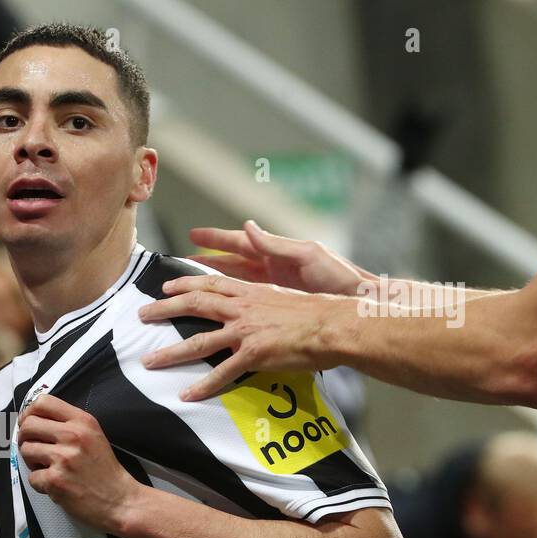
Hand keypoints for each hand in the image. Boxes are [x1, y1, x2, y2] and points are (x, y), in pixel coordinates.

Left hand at [16, 395, 138, 531]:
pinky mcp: (55, 480)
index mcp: (82, 421)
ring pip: (26, 450)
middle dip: (26, 438)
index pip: (43, 402)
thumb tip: (33, 420)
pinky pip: (31, 477)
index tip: (29, 423)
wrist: (119, 500)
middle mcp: (72, 436)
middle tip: (34, 448)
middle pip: (28, 425)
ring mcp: (63, 458)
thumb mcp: (93, 435)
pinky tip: (54, 484)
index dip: (29, 413)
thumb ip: (68, 424)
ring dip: (31, 461)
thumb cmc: (104, 470)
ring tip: (47, 468)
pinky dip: (40, 483)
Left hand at [137, 273, 355, 400]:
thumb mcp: (286, 296)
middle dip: (164, 309)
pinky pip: (222, 373)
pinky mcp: (253, 354)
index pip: (210, 284)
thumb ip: (265, 299)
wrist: (334, 325)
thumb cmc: (318, 313)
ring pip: (198, 341)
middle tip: (141, 315)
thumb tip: (258, 305)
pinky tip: (186, 395)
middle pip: (194, 304)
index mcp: (250, 292)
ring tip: (149, 362)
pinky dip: (203, 386)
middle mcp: (242, 308)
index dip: (185, 284)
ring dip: (170, 353)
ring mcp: (245, 331)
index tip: (166, 287)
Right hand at [188, 221, 371, 295]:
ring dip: (210, 285)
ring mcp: (271, 289)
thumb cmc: (339, 278)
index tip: (193, 235)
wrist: (356, 306)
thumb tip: (247, 226)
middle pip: (229, 264)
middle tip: (180, 263)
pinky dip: (226, 305)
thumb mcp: (307, 255)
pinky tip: (212, 310)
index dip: (214, 239)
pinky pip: (243, 304)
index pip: (238, 242)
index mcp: (276, 253)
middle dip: (204, 262)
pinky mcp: (274, 308)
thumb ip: (274, 243)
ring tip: (186, 286)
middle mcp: (270, 269)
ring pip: (232, 285)